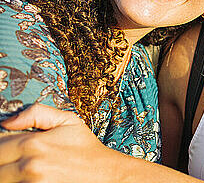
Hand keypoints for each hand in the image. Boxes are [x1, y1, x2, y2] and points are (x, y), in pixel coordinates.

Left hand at [0, 104, 117, 182]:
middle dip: (2, 163)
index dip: (0, 145)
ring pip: (2, 180)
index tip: (7, 149)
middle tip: (12, 161)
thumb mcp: (68, 121)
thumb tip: (7, 122)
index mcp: (33, 143)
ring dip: (7, 175)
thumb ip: (37, 113)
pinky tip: (26, 178)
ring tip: (18, 171)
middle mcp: (30, 165)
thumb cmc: (87, 148)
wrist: (107, 173)